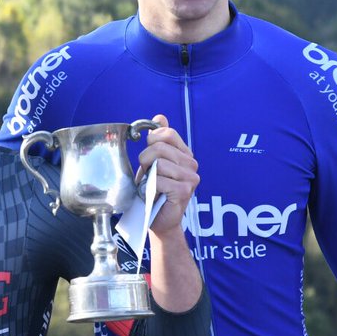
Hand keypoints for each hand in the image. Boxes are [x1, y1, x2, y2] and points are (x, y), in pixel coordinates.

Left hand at [136, 114, 198, 237]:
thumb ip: (159, 140)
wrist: (155, 218)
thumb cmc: (153, 190)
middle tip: (147, 174)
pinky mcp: (185, 191)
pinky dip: (150, 188)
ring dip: (147, 175)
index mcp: (184, 154)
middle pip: (160, 147)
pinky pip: (159, 180)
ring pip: (158, 163)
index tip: (148, 156)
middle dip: (145, 159)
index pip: (167, 133)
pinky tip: (154, 195)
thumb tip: (160, 117)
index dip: (151, 141)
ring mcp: (190, 177)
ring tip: (151, 185)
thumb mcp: (152, 161)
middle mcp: (191, 164)